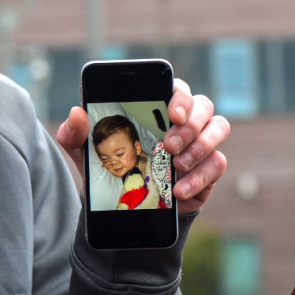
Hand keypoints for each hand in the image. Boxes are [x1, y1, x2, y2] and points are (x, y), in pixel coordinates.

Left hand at [55, 78, 228, 214]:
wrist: (124, 206)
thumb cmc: (108, 166)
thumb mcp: (85, 151)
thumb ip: (75, 132)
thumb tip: (76, 113)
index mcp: (156, 107)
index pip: (176, 88)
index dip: (179, 95)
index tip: (171, 112)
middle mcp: (183, 120)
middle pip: (203, 104)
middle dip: (191, 123)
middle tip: (169, 144)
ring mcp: (199, 142)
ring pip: (219, 127)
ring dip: (201, 145)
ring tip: (176, 163)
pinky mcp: (208, 168)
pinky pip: (217, 163)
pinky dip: (200, 176)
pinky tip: (179, 189)